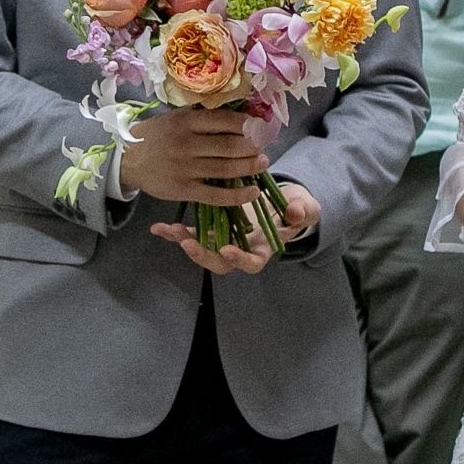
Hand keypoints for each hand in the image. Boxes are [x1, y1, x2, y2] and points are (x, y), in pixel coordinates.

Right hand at [121, 109, 266, 206]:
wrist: (128, 160)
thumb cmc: (156, 136)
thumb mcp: (175, 118)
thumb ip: (201, 118)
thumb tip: (239, 116)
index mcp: (185, 122)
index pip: (224, 120)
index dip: (247, 124)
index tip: (260, 126)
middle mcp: (186, 144)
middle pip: (230, 146)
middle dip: (253, 146)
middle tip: (264, 145)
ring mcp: (185, 169)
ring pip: (226, 169)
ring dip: (250, 167)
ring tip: (263, 162)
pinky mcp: (183, 190)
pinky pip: (215, 195)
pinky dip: (237, 195)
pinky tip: (253, 192)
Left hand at [149, 182, 313, 276]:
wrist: (281, 199)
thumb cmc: (295, 207)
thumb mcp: (305, 207)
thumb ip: (304, 212)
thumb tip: (296, 216)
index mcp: (262, 250)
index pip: (251, 263)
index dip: (240, 259)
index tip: (228, 250)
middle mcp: (240, 249)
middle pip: (219, 263)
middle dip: (203, 255)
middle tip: (189, 244)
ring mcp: (223, 239)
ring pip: (201, 248)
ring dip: (183, 241)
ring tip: (168, 231)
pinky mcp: (211, 227)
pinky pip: (191, 233)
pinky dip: (174, 231)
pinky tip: (157, 227)